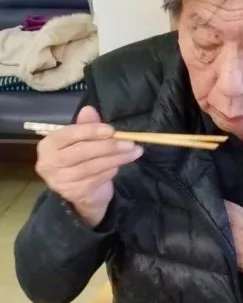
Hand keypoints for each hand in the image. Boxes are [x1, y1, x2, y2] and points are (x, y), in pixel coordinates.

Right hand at [34, 106, 141, 226]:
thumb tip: (89, 109)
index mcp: (48, 145)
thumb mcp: (83, 141)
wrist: (82, 192)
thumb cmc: (81, 160)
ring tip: (134, 152)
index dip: (91, 131)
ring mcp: (60, 180)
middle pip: (82, 151)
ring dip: (116, 158)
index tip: (111, 130)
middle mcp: (49, 163)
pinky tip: (119, 165)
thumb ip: (86, 126)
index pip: (68, 134)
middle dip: (109, 146)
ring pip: (92, 166)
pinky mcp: (74, 193)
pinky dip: (111, 171)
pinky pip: (97, 179)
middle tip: (130, 142)